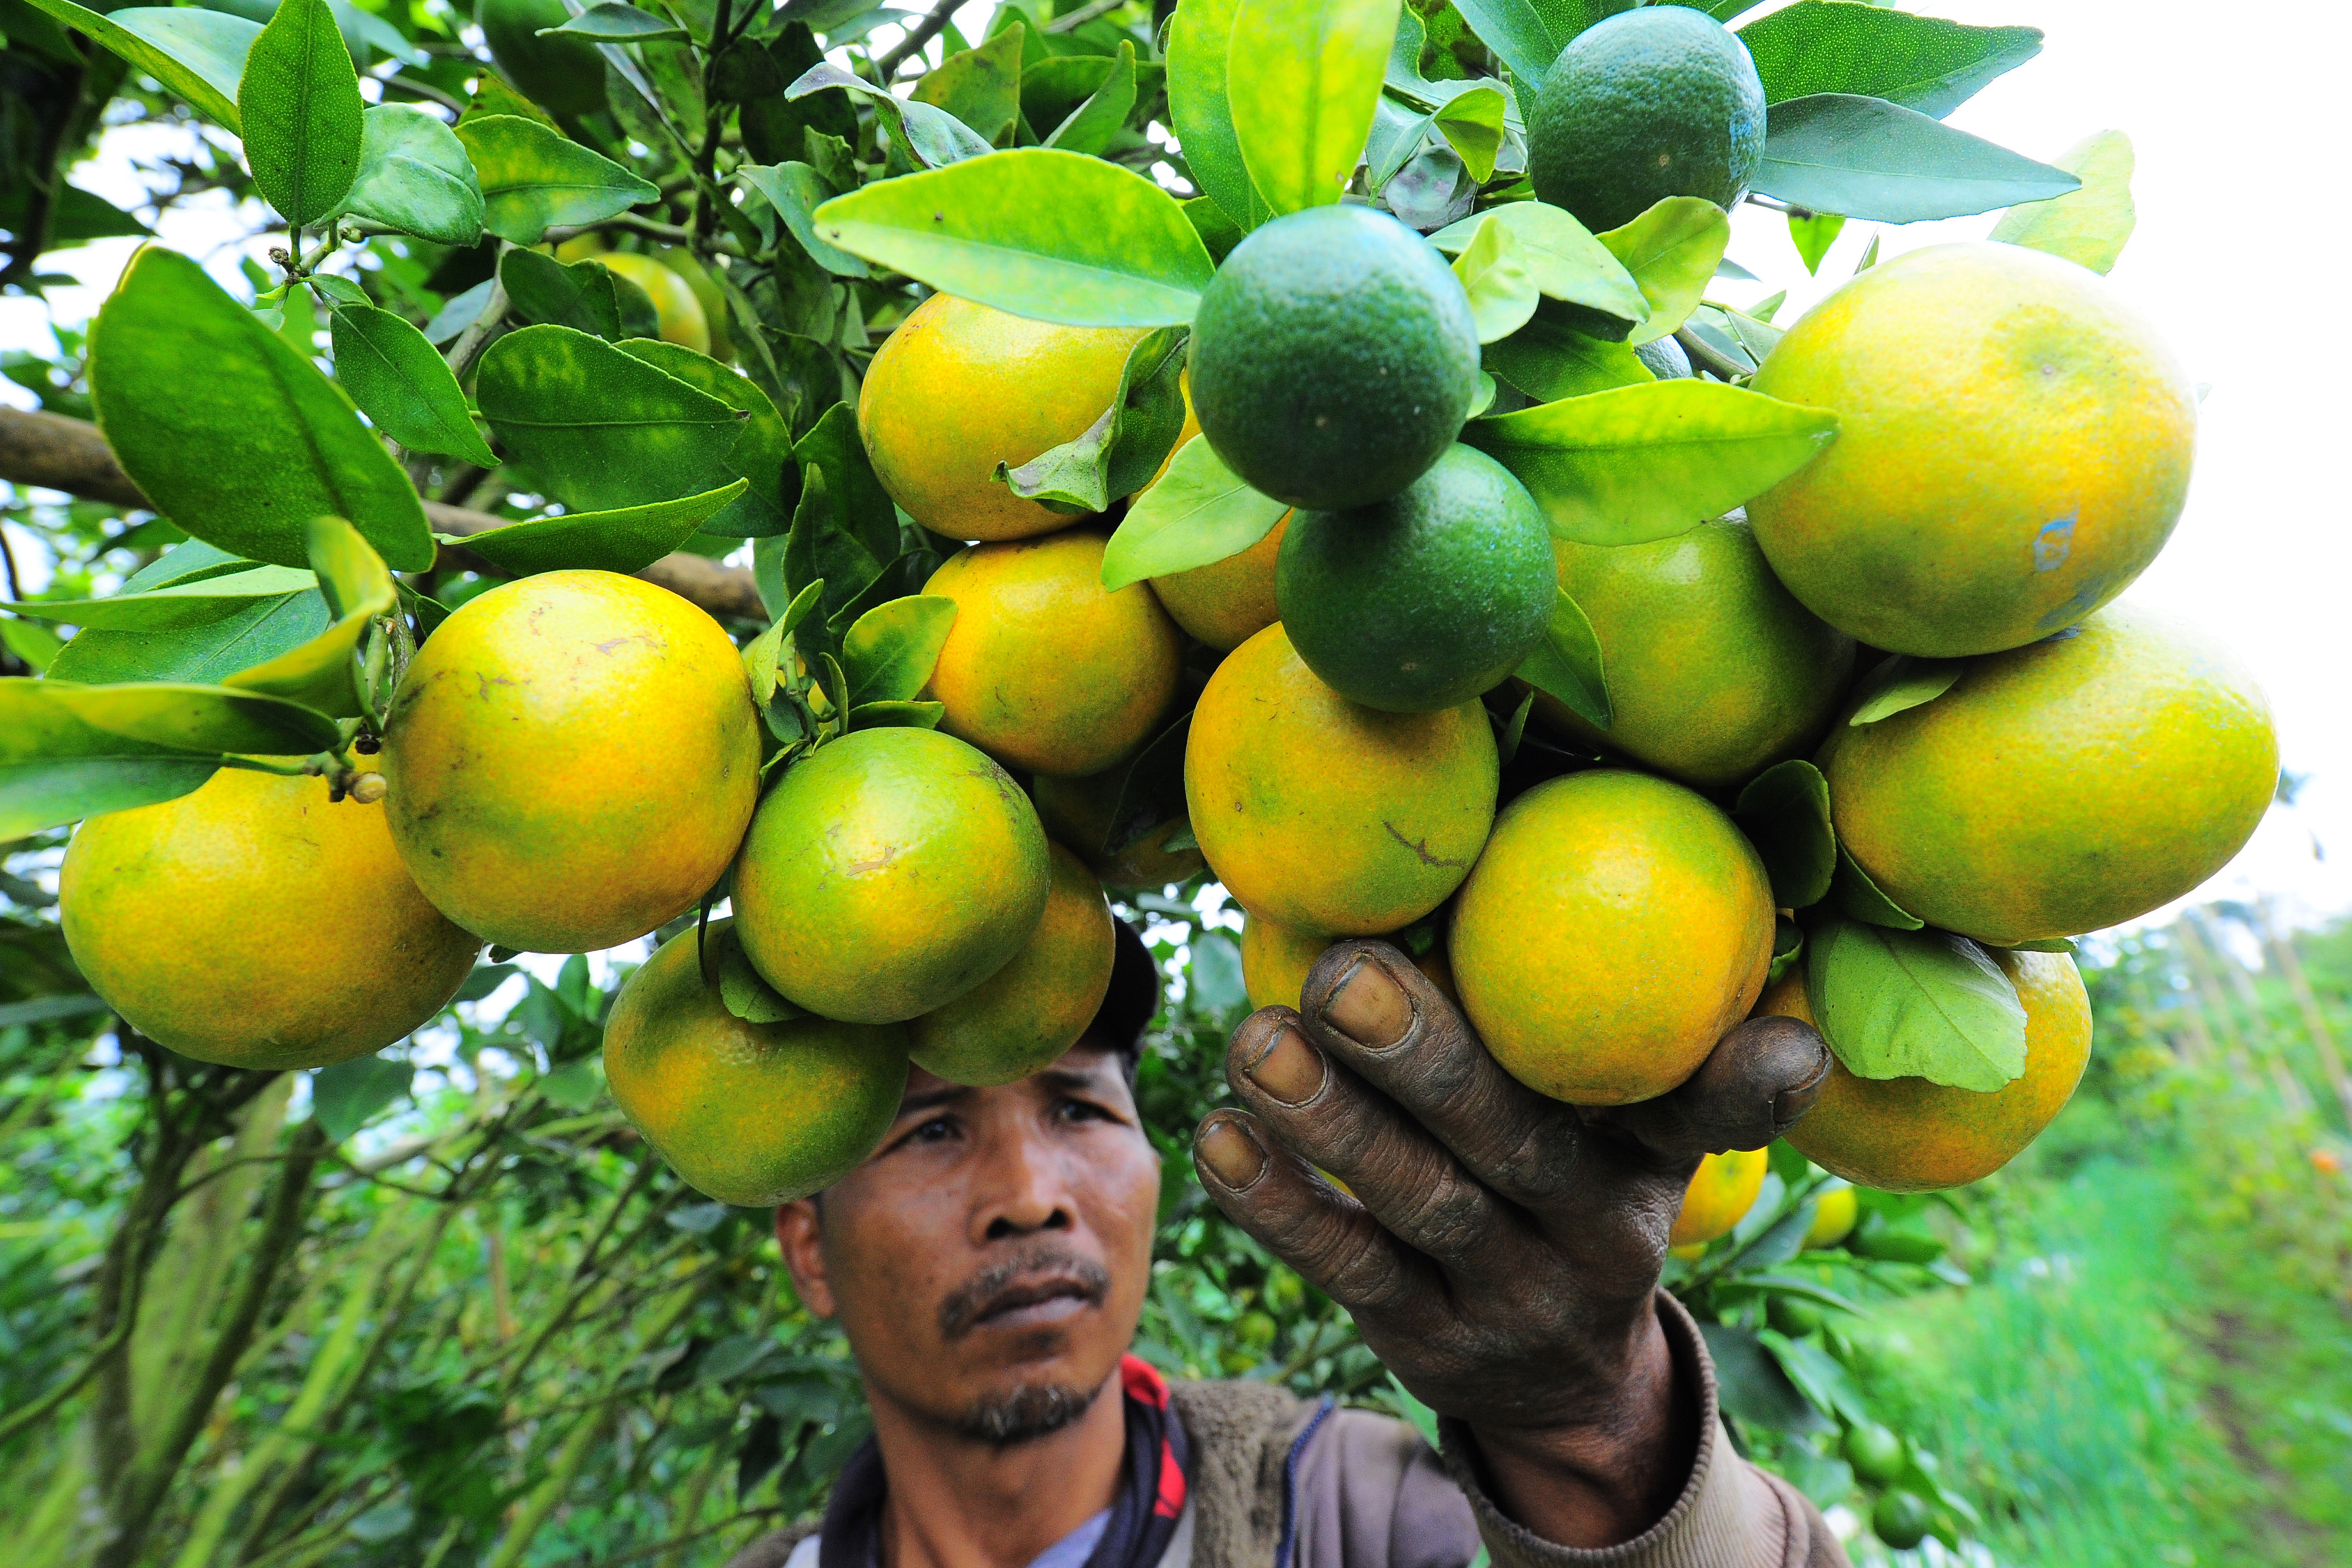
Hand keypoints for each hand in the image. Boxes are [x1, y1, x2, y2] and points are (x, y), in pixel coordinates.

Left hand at [1191, 940, 1829, 1548]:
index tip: (1787, 1044)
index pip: (1712, 1117)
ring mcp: (1515, 1299)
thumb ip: (1584, 1015)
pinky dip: (1280, 1204)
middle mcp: (1600, 1232)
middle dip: (1427, 1057)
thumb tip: (1485, 840)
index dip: (1752, 1086)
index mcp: (1655, 1156)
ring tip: (1255, 1043)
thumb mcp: (1614, 1118)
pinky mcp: (1431, 1347)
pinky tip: (1221, 1137)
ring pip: (1421, 1205)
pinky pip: (1349, 1270)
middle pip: (1517, 1142)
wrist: (1563, 1387)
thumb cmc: (1568, 1181)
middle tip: (1342, 974)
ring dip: (1329, 1122)